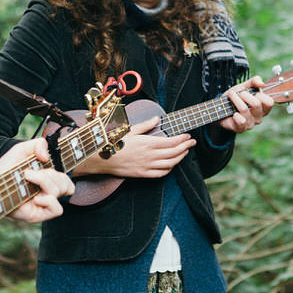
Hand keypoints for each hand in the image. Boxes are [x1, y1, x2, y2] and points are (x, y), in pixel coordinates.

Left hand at [0, 138, 74, 222]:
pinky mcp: (37, 215)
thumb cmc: (6, 168)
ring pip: (59, 193)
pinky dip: (49, 200)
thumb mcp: (22, 150)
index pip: (66, 181)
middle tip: (29, 172)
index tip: (47, 165)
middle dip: (50, 174)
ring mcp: (42, 204)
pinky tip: (35, 196)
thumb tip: (47, 157)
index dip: (62, 174)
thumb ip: (38, 144)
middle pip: (65, 185)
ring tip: (28, 178)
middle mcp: (46, 193)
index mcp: (47, 181)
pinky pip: (56, 209)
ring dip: (45, 182)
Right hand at [72, 116, 195, 177]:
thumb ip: (145, 125)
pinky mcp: (142, 174)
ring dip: (180, 157)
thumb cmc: (113, 142)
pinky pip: (161, 173)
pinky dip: (169, 169)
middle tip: (192, 142)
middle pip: (174, 152)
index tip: (188, 135)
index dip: (182, 139)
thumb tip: (156, 118)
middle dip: (185, 147)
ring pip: (170, 164)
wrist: (101, 159)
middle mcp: (149, 156)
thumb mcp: (129, 129)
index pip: (171, 141)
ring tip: (185, 152)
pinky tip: (172, 164)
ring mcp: (147, 166)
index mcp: (147, 143)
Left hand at [218, 76, 273, 133]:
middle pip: (256, 104)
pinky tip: (233, 113)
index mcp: (263, 107)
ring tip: (231, 96)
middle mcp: (259, 117)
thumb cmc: (236, 96)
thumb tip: (261, 83)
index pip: (269, 102)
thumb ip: (254, 81)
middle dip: (244, 95)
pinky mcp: (241, 129)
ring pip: (245, 109)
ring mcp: (250, 124)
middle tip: (239, 93)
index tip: (253, 92)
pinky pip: (241, 122)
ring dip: (235, 100)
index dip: (260, 95)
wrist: (221, 106)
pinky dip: (236, 115)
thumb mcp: (245, 86)